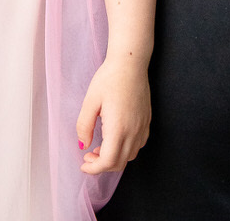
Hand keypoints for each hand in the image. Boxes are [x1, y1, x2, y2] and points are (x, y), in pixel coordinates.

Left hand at [76, 56, 151, 174]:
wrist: (130, 62)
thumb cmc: (109, 78)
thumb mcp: (90, 101)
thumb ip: (84, 126)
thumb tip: (83, 145)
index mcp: (118, 128)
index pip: (107, 161)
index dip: (93, 168)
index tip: (83, 163)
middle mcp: (133, 131)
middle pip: (119, 163)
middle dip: (102, 165)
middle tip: (89, 155)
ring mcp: (142, 126)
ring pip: (130, 156)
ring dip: (115, 158)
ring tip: (101, 147)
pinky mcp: (147, 120)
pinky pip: (139, 145)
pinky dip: (126, 150)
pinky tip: (116, 138)